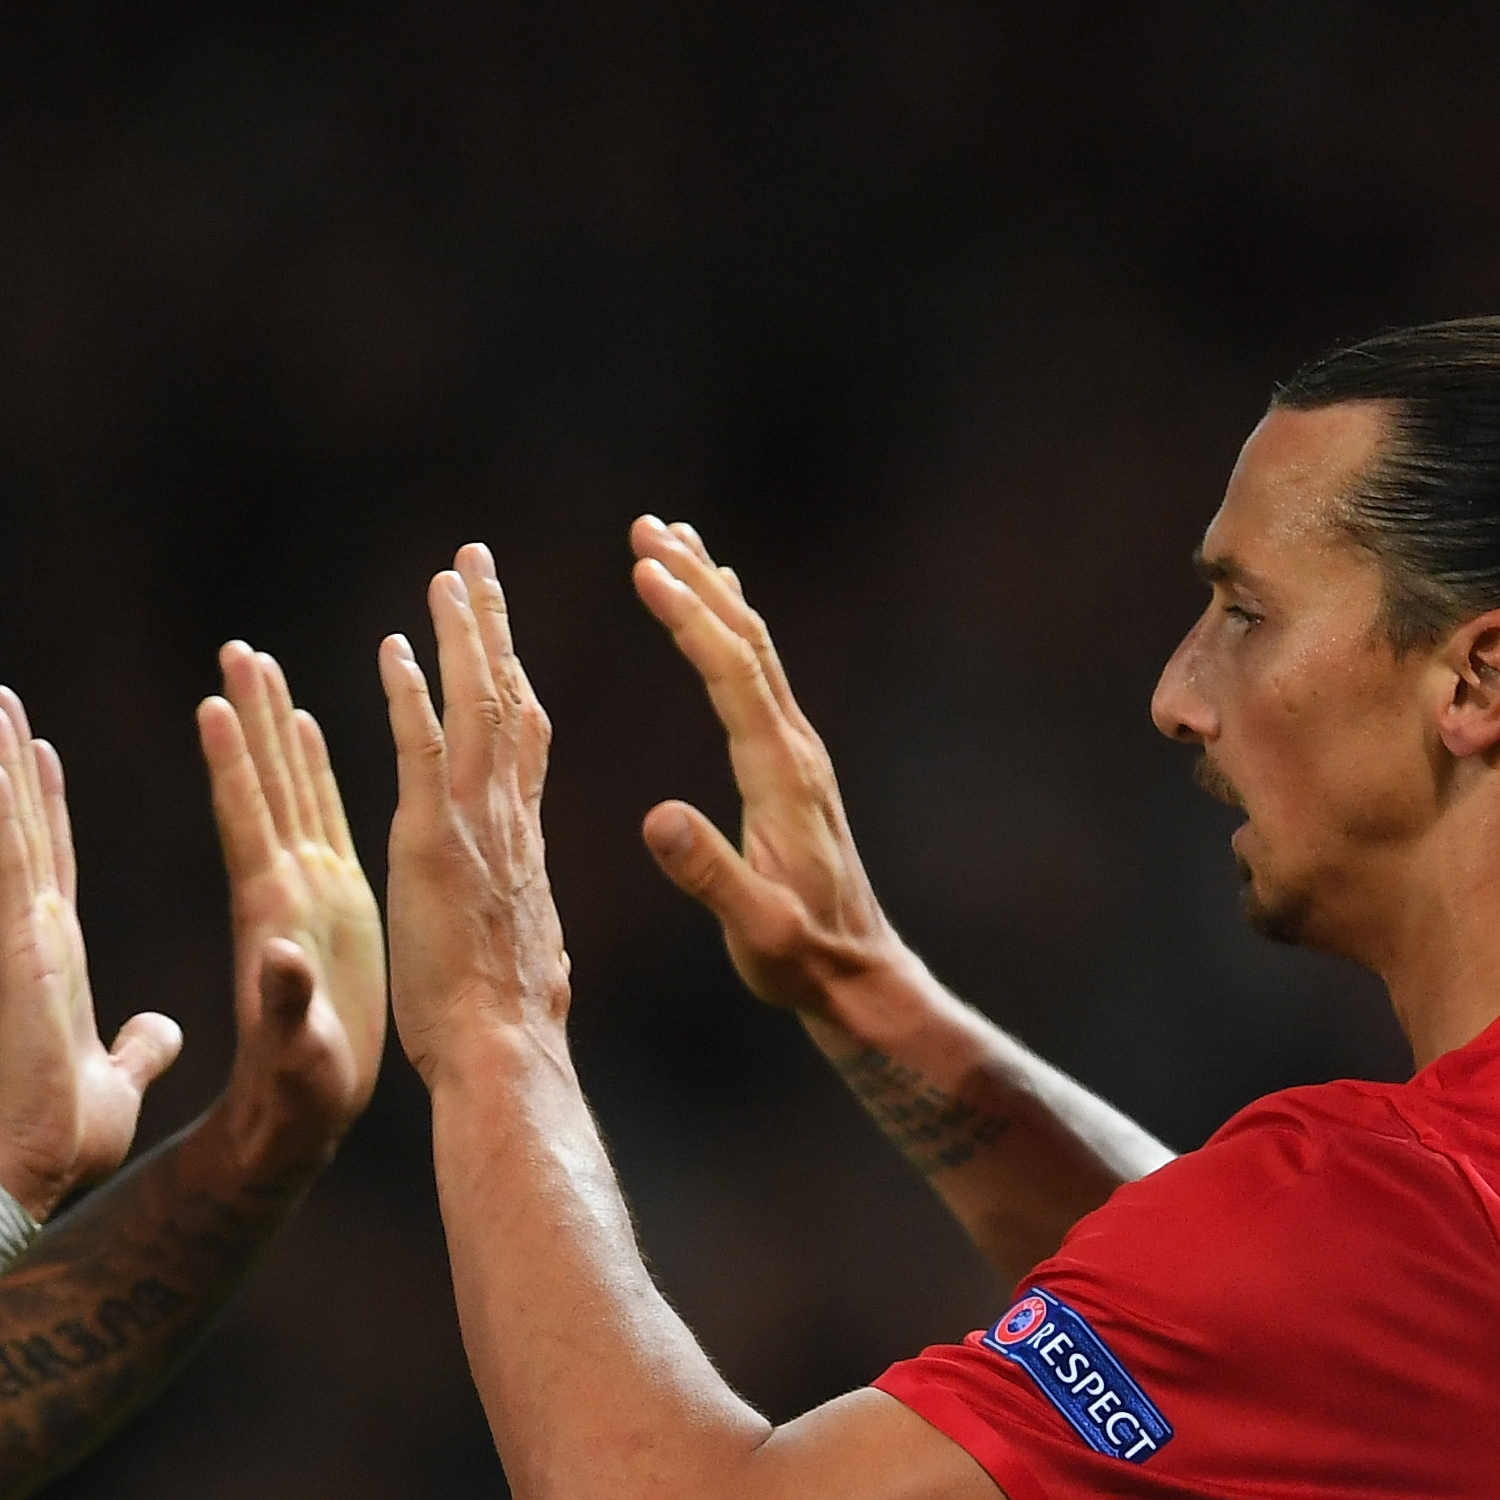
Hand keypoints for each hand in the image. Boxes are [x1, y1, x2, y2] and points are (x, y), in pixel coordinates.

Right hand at [0, 687, 183, 1216]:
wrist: (32, 1172)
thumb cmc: (63, 1135)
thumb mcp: (118, 1076)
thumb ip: (137, 1046)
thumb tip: (160, 1028)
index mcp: (58, 959)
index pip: (54, 864)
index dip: (45, 810)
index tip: (37, 756)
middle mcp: (35, 937)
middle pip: (27, 831)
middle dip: (14, 762)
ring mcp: (23, 941)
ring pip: (13, 833)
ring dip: (2, 764)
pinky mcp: (19, 955)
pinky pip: (12, 871)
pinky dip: (2, 816)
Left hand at [197, 641, 383, 1183]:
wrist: (297, 1121)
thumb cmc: (290, 1095)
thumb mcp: (289, 1052)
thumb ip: (284, 1004)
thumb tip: (280, 961)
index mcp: (271, 913)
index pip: (244, 821)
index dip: (232, 762)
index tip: (212, 698)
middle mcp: (287, 890)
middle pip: (265, 785)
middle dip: (250, 715)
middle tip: (235, 646)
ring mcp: (309, 894)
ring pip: (290, 790)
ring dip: (273, 726)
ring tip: (259, 663)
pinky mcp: (334, 908)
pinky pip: (322, 821)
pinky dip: (314, 772)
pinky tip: (307, 730)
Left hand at [380, 542, 569, 1085]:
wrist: (502, 1060)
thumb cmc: (508, 1035)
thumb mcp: (532, 962)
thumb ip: (529, 923)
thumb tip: (541, 927)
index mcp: (524, 846)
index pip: (524, 743)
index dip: (513, 680)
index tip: (503, 632)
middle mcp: (507, 823)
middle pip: (506, 702)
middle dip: (492, 626)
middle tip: (475, 563)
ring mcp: (473, 829)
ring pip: (475, 708)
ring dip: (460, 634)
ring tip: (447, 573)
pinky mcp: (432, 845)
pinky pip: (422, 752)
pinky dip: (412, 696)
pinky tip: (394, 648)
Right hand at [627, 516, 902, 1014]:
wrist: (855, 973)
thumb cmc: (799, 957)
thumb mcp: (754, 928)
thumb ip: (709, 874)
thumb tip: (658, 819)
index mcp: (781, 776)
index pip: (732, 676)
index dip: (690, 618)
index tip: (645, 569)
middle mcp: (795, 749)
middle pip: (747, 641)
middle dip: (695, 579)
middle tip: (645, 526)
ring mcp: (796, 752)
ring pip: (754, 649)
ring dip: (711, 591)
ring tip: (670, 539)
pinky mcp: (790, 763)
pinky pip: (757, 674)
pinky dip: (729, 626)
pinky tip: (717, 606)